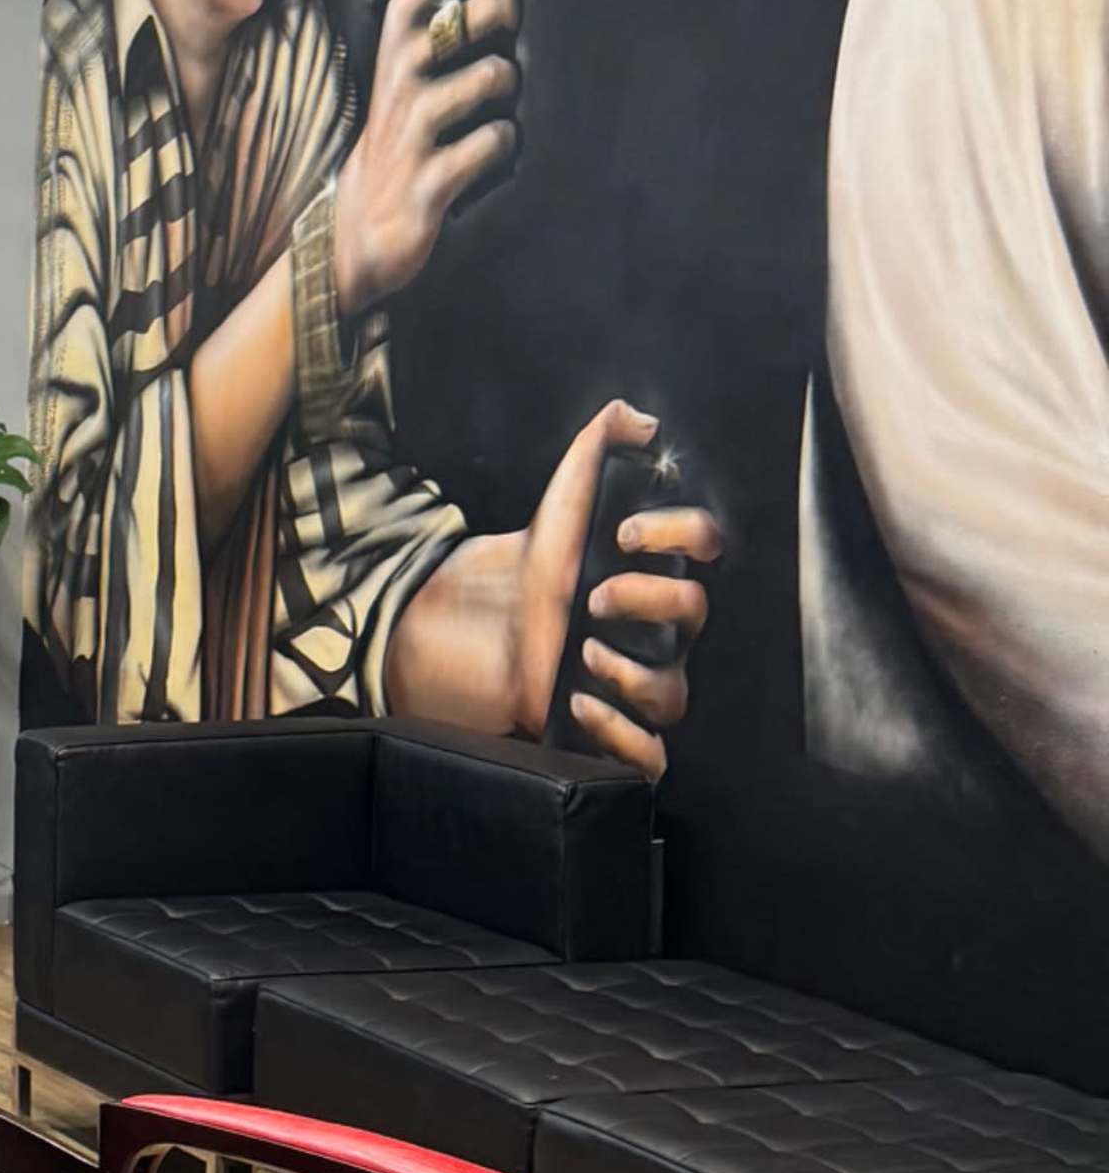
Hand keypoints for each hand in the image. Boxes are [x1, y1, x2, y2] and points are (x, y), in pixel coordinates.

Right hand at [332, 0, 533, 312]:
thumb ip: (451, 7)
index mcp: (401, 30)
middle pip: (487, 8)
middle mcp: (404, 68)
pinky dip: (502, 146)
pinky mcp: (430, 178)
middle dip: (510, 19)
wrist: (353, 230)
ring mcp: (415, 123)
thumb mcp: (410, 62)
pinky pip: (497, 141)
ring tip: (483, 112)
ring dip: (508, 93)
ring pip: (499, 75)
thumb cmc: (400, 133)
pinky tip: (482, 155)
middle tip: (495, 45)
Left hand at [518, 398, 720, 774]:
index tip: (621, 532)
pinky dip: (622, 738)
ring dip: (633, 671)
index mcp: (652, 571)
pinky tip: (579, 705)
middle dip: (648, 598)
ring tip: (580, 653)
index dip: (678, 534)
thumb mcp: (560, 497)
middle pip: (694, 615)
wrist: (466, 623)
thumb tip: (637, 415)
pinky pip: (647, 757)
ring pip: (674, 694)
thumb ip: (596, 446)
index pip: (705, 548)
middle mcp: (652, 630)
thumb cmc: (526, 564)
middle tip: (591, 597)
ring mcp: (629, 682)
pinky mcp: (599, 729)